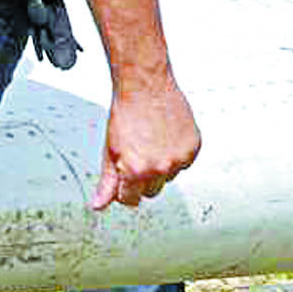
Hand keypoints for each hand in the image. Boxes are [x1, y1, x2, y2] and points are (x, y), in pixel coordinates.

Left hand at [94, 69, 200, 208]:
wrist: (145, 86)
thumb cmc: (126, 113)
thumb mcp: (110, 151)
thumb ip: (107, 182)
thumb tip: (99, 205)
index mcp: (137, 171)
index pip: (131, 200)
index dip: (124, 188)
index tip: (124, 177)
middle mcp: (160, 168)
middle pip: (151, 191)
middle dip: (142, 178)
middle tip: (137, 154)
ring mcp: (179, 158)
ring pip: (169, 177)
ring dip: (161, 166)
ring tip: (151, 142)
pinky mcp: (193, 147)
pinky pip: (184, 163)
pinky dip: (176, 154)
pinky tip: (165, 138)